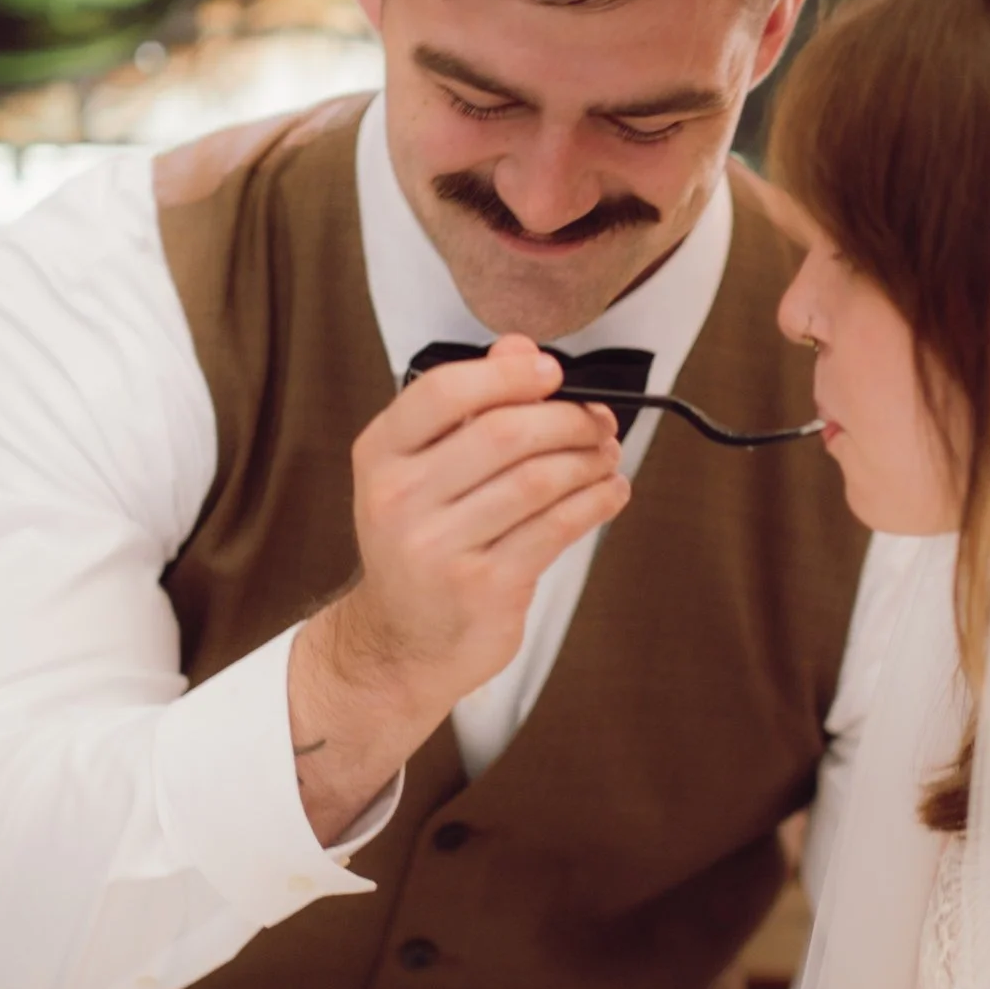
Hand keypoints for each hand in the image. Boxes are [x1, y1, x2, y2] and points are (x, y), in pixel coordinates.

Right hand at [340, 335, 627, 705]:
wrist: (403, 641)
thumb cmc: (423, 541)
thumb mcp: (421, 469)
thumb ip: (467, 405)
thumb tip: (520, 347)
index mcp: (380, 455)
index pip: (442, 392)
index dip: (507, 373)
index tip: (552, 372)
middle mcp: (399, 499)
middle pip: (504, 432)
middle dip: (567, 419)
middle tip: (598, 420)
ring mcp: (438, 547)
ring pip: (539, 479)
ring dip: (589, 460)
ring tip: (606, 455)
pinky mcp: (483, 587)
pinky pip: (557, 527)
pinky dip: (596, 501)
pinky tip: (609, 491)